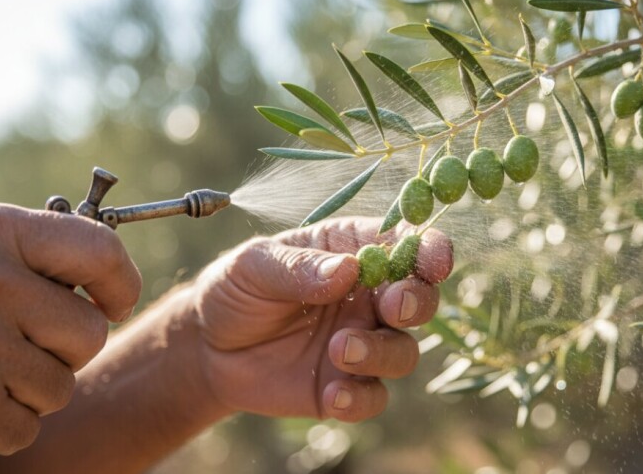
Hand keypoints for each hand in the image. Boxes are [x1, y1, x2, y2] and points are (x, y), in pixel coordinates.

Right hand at [0, 202, 140, 456]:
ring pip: (61, 385)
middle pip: (89, 332)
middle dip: (62, 347)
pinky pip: (28, 425)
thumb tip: (108, 281)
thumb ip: (29, 254)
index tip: (115, 302)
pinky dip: (1, 423)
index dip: (121, 283)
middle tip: (16, 344)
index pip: (100, 250)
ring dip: (29, 388)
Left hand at [187, 217, 452, 421]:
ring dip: (381, 351)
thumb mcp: (255, 265)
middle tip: (391, 308)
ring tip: (339, 349)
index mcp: (353, 252)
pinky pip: (373, 397)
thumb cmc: (236, 289)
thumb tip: (348, 270)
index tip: (434, 263)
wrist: (208, 347)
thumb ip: (299, 267)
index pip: (407, 245)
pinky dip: (360, 398)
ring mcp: (361, 343)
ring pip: (403, 351)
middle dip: (417, 302)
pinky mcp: (346, 386)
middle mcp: (368, 297)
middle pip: (420, 298)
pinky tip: (331, 394)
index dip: (430, 250)